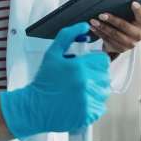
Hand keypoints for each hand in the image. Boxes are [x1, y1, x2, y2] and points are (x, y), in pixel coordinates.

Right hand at [0, 23, 111, 137]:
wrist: (35, 107)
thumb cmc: (43, 81)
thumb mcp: (52, 53)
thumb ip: (68, 35)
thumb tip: (84, 26)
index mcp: (79, 67)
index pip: (103, 61)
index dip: (95, 62)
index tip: (85, 66)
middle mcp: (86, 84)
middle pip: (105, 76)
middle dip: (95, 75)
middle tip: (80, 79)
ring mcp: (88, 101)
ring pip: (104, 91)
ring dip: (95, 90)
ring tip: (79, 91)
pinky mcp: (88, 115)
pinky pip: (100, 106)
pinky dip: (92, 105)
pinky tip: (78, 102)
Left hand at [88, 1, 140, 55]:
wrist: (124, 41)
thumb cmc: (127, 25)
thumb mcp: (130, 19)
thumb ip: (126, 13)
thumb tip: (112, 4)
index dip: (138, 10)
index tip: (133, 3)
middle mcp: (139, 35)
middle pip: (124, 26)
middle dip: (111, 20)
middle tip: (101, 15)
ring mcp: (130, 44)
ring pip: (114, 34)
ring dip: (102, 27)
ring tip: (94, 21)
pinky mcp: (120, 49)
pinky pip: (108, 40)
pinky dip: (99, 33)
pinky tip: (94, 28)